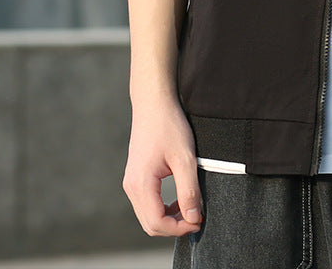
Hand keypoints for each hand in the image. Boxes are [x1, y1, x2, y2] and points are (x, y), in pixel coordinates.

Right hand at [122, 97, 202, 236]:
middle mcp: (131, 186)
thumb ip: (189, 191)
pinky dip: (163, 208)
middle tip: (197, 218)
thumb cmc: (169, 126)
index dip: (179, 228)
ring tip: (191, 208)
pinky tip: (180, 199)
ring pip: (148, 215)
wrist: (154, 103)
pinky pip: (147, 203)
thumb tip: (194, 218)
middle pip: (150, 224)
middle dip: (174, 227)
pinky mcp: (136, 177)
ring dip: (169, 219)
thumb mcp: (185, 159)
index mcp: (141, 184)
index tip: (199, 221)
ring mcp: (131, 182)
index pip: (157, 223)